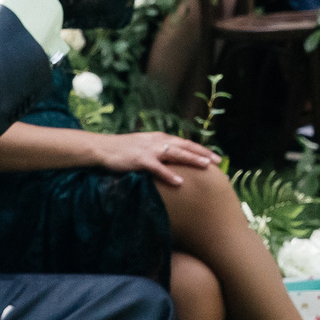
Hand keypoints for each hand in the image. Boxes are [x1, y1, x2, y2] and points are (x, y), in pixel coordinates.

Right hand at [94, 130, 217, 186]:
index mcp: (159, 138)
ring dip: (192, 159)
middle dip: (202, 153)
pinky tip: (180, 181)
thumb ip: (158, 152)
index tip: (214, 157)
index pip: (185, 143)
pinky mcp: (140, 160)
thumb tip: (171, 161)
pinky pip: (158, 168)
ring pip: (175, 154)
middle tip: (217, 161)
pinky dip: (169, 174)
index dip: (200, 149)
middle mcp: (157, 141)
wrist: (102, 148)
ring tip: (205, 167)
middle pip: (185, 146)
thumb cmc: (122, 151)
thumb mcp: (144, 147)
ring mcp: (149, 150)